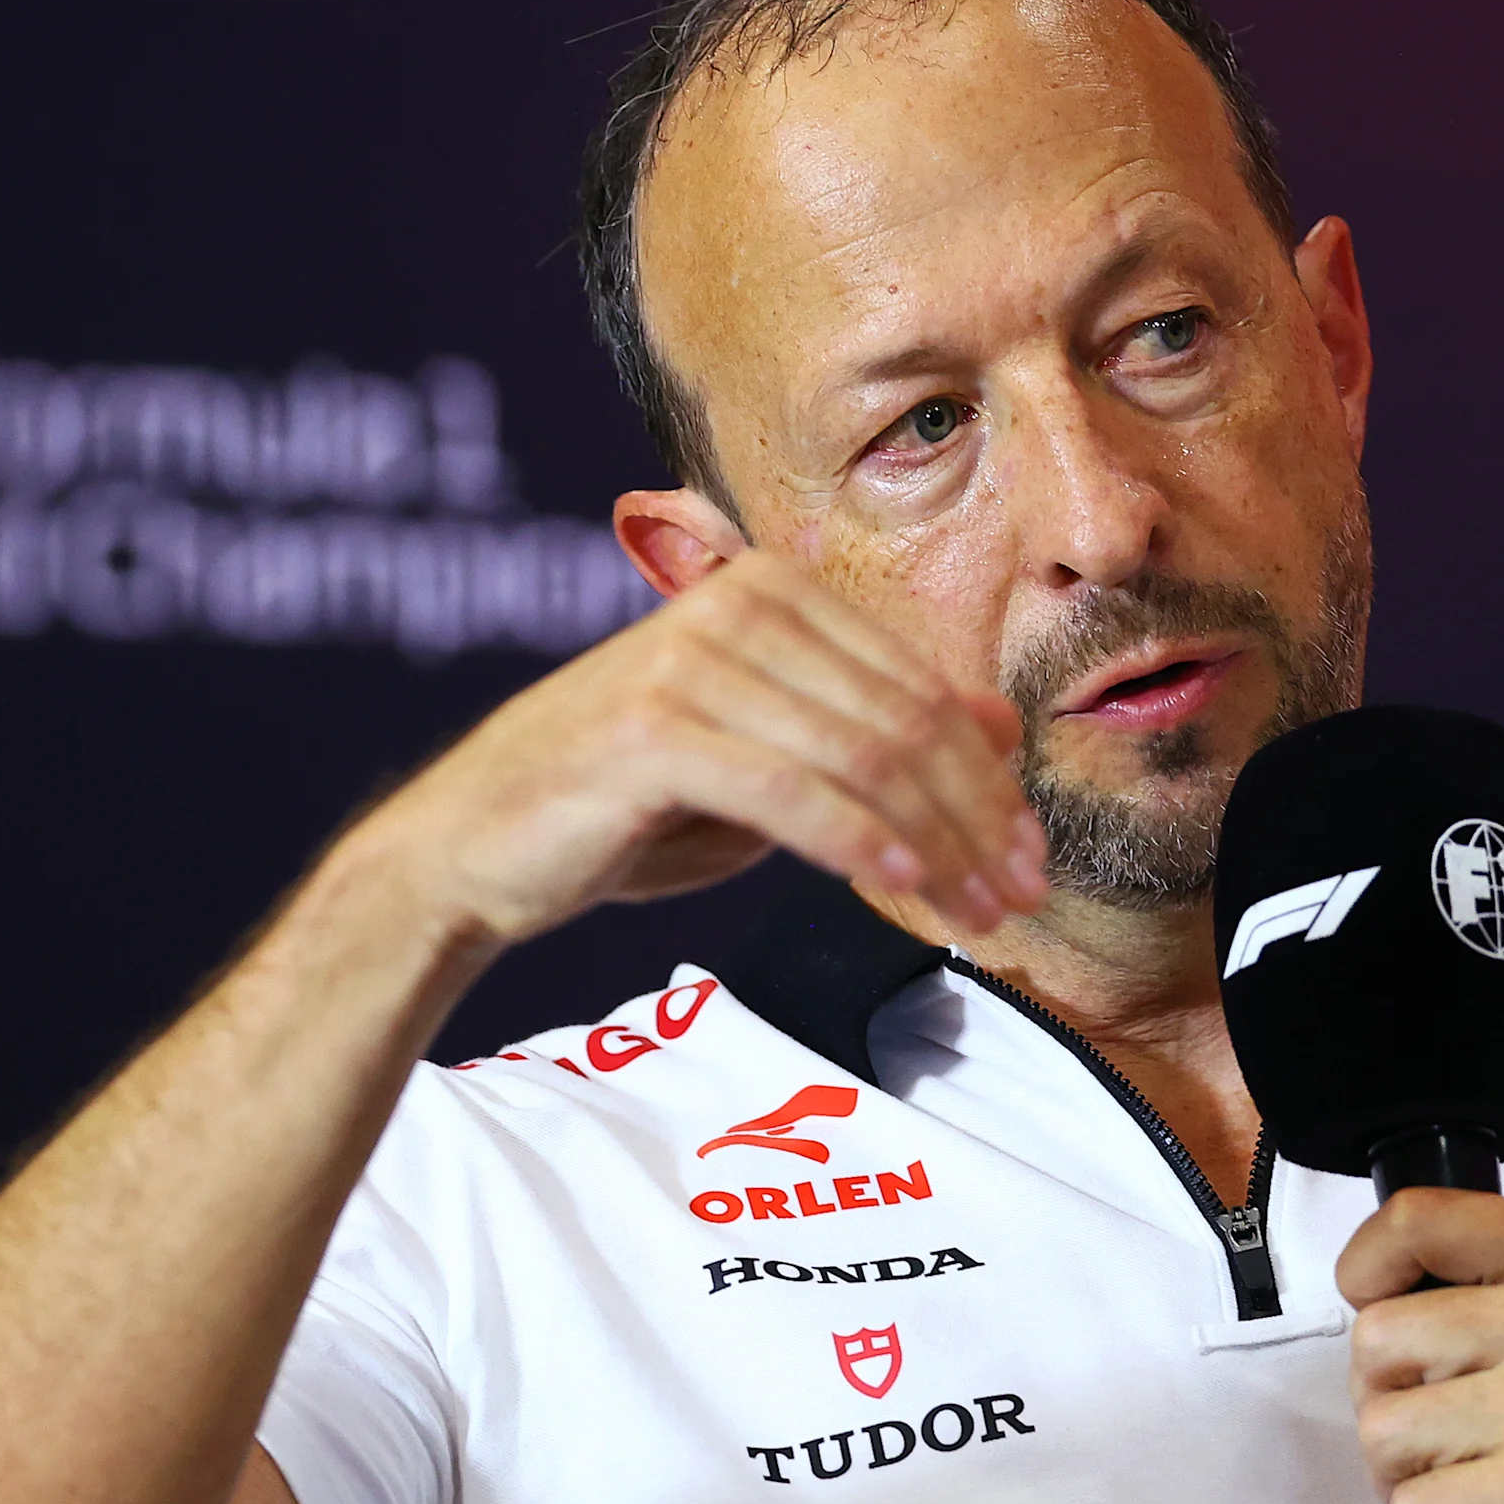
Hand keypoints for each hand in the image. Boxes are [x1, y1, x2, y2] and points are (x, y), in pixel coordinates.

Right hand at [365, 549, 1046, 945]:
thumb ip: (869, 736)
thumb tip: (998, 730)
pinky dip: (862, 843)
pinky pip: (792, 792)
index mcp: (769, 590)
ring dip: (940, 844)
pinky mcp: (654, 729)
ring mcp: (690, 660)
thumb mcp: (767, 764)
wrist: (470, 847)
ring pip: (864, 756)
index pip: (918, 688)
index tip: (1032, 857)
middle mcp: (735, 602)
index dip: (990, 779)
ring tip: (983, 913)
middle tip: (1024, 895)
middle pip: (905, 719)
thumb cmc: (623, 808)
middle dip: (980, 816)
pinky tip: (907, 887)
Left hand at [1337, 1191, 1503, 1503]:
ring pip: (1379, 1430)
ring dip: (1411, 1484)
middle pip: (1375, 1338)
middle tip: (1467, 1446)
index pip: (1417, 1218)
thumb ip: (1483, 1294)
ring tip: (1484, 1495)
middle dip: (1394, 1406)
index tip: (1378, 1306)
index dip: (1368, 1268)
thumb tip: (1368, 1282)